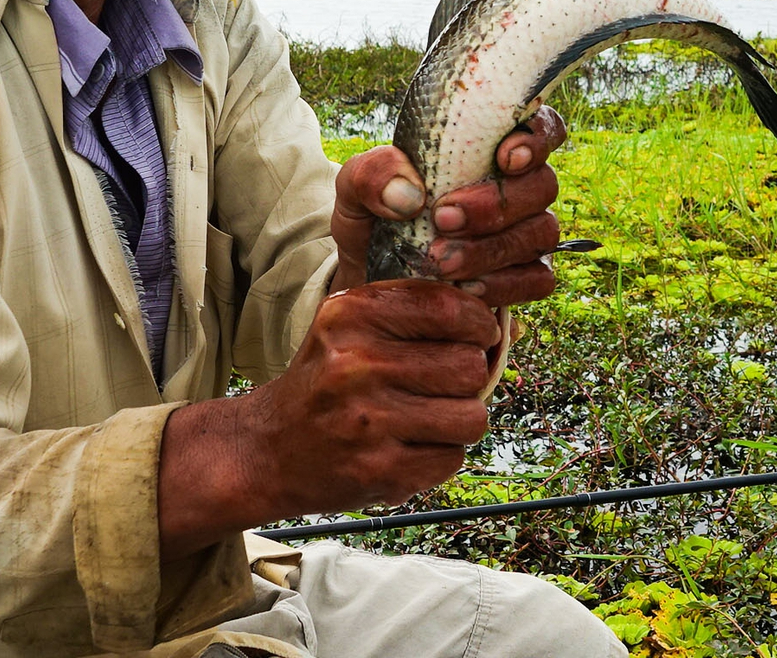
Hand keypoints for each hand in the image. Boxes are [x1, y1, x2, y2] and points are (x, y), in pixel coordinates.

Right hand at [157, 280, 499, 549]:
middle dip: (470, 375)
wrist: (266, 450)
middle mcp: (358, 363)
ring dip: (461, 419)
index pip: (450, 306)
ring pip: (471, 416)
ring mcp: (369, 420)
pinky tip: (411, 445)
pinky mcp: (380, 469)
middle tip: (448, 382)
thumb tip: (509, 326)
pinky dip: (441, 454)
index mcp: (352, 315)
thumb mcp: (353, 327)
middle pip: (470, 365)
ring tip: (431, 416)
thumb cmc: (325, 381)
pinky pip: (452, 458)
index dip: (479, 322)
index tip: (478, 334)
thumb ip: (422, 314)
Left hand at [329, 107, 567, 304]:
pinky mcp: (525, 275)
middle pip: (542, 184)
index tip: (503, 158)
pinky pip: (538, 278)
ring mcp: (526, 231)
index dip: (535, 138)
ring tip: (441, 262)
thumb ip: (373, 174)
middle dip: (496, 203)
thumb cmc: (375, 217)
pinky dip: (504, 284)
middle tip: (444, 218)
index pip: (540, 127)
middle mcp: (518, 186)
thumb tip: (409, 194)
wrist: (370, 277)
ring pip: (540, 232)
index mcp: (488, 147)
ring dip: (492, 248)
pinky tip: (466, 289)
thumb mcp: (355, 189)